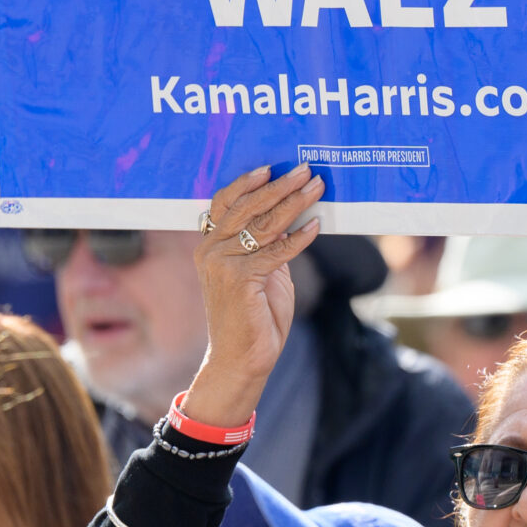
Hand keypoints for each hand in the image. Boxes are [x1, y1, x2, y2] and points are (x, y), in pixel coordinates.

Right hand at [183, 164, 323, 425]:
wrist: (241, 359)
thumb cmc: (254, 316)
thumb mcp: (261, 272)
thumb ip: (267, 244)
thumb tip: (292, 214)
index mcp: (209, 245)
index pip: (224, 203)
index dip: (247, 183)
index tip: (272, 167)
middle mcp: (211, 251)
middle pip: (246, 206)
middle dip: (279, 186)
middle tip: (306, 170)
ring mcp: (222, 264)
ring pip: (263, 224)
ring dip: (294, 203)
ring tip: (316, 188)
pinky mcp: (240, 280)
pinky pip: (276, 251)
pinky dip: (298, 238)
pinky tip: (316, 226)